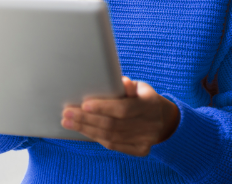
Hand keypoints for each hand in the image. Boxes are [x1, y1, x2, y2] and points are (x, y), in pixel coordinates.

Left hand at [61, 76, 179, 156]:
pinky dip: (96, 137)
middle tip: (66, 114)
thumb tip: (121, 81)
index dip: (103, 107)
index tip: (83, 104)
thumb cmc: (144, 98)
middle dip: (86, 119)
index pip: (123, 109)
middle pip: (112, 125)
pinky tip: (83, 131)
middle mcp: (149, 124)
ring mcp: (146, 139)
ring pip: (110, 137)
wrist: (164, 120)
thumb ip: (129, 86)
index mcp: (150, 104)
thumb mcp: (141, 87)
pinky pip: (114, 145)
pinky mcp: (141, 150)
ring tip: (68, 122)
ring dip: (86, 129)